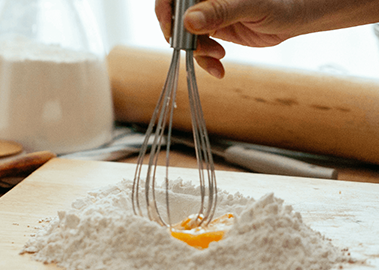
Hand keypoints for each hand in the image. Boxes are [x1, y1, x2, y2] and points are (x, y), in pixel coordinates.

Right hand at [155, 0, 298, 78]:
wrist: (299, 16)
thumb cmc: (283, 1)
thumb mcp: (251, 6)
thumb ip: (219, 11)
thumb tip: (189, 21)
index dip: (166, 11)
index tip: (171, 29)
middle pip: (175, 16)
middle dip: (183, 37)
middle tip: (197, 48)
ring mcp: (207, 12)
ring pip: (185, 34)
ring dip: (197, 51)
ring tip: (217, 56)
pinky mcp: (214, 28)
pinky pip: (198, 46)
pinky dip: (205, 60)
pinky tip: (218, 67)